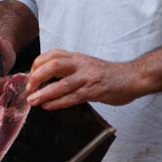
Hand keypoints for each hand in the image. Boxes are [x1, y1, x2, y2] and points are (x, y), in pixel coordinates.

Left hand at [25, 49, 143, 108]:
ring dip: (44, 93)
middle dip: (36, 77)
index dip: (37, 64)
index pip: (51, 54)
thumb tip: (46, 77)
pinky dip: (58, 102)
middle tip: (28, 88)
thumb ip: (69, 68)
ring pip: (61, 84)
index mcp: (77, 57)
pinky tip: (48, 106)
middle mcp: (80, 65)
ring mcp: (87, 78)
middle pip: (53, 65)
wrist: (132, 77)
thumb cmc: (107, 73)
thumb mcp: (86, 64)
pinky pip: (73, 97)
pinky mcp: (95, 91)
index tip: (30, 75)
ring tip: (32, 100)